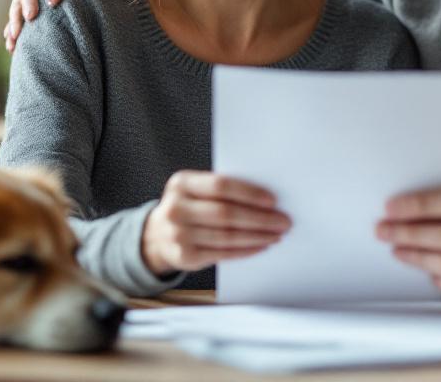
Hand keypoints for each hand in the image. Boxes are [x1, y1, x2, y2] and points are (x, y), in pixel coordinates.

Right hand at [141, 171, 290, 275]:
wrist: (157, 235)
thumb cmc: (189, 206)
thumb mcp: (195, 190)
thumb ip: (221, 190)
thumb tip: (267, 199)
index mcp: (181, 183)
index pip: (220, 185)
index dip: (248, 193)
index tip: (273, 200)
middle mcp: (176, 208)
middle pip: (226, 213)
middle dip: (260, 218)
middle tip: (284, 221)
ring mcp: (178, 235)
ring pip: (227, 236)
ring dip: (257, 236)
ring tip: (277, 234)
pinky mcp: (185, 257)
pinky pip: (223, 254)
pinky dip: (246, 250)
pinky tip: (261, 246)